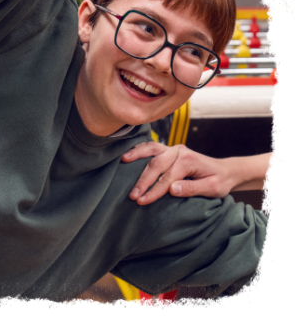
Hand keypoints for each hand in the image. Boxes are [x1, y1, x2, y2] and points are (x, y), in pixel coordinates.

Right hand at [122, 143, 237, 203]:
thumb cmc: (219, 181)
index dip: (154, 190)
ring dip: (136, 156)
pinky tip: (129, 153)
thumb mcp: (212, 189)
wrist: (225, 171)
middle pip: (156, 164)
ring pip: (151, 150)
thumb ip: (192, 188)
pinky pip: (152, 147)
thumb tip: (172, 189)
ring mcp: (174, 148)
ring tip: (122, 161)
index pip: (167, 177)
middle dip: (143, 180)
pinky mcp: (169, 150)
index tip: (142, 201)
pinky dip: (140, 148)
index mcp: (189, 160)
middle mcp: (179, 151)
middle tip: (132, 195)